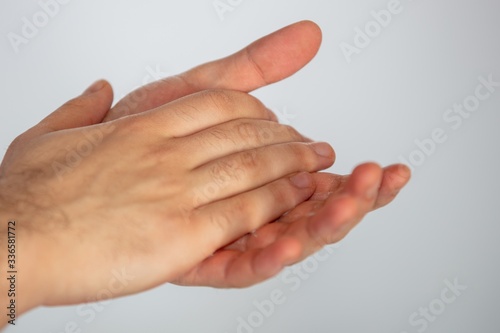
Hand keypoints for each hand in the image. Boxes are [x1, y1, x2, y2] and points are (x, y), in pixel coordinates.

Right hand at [0, 84, 333, 314]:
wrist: (9, 240)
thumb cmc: (26, 194)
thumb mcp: (49, 133)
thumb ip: (81, 107)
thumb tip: (99, 88)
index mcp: (140, 127)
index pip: (216, 103)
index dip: (254, 109)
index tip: (272, 118)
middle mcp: (164, 152)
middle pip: (244, 133)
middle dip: (286, 137)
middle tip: (313, 142)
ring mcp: (175, 191)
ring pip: (252, 168)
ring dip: (292, 165)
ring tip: (317, 165)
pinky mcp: (181, 235)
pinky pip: (243, 210)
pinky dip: (276, 200)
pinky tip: (297, 197)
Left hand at [100, 20, 410, 286]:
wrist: (82, 167)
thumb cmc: (139, 133)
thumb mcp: (205, 92)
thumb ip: (257, 69)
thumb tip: (310, 34)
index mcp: (258, 177)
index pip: (320, 184)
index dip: (357, 179)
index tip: (389, 167)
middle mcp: (248, 208)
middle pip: (311, 215)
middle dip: (352, 201)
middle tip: (380, 180)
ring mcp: (224, 235)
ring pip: (285, 239)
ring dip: (321, 224)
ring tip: (350, 201)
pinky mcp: (196, 257)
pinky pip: (238, 264)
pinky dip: (266, 254)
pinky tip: (287, 239)